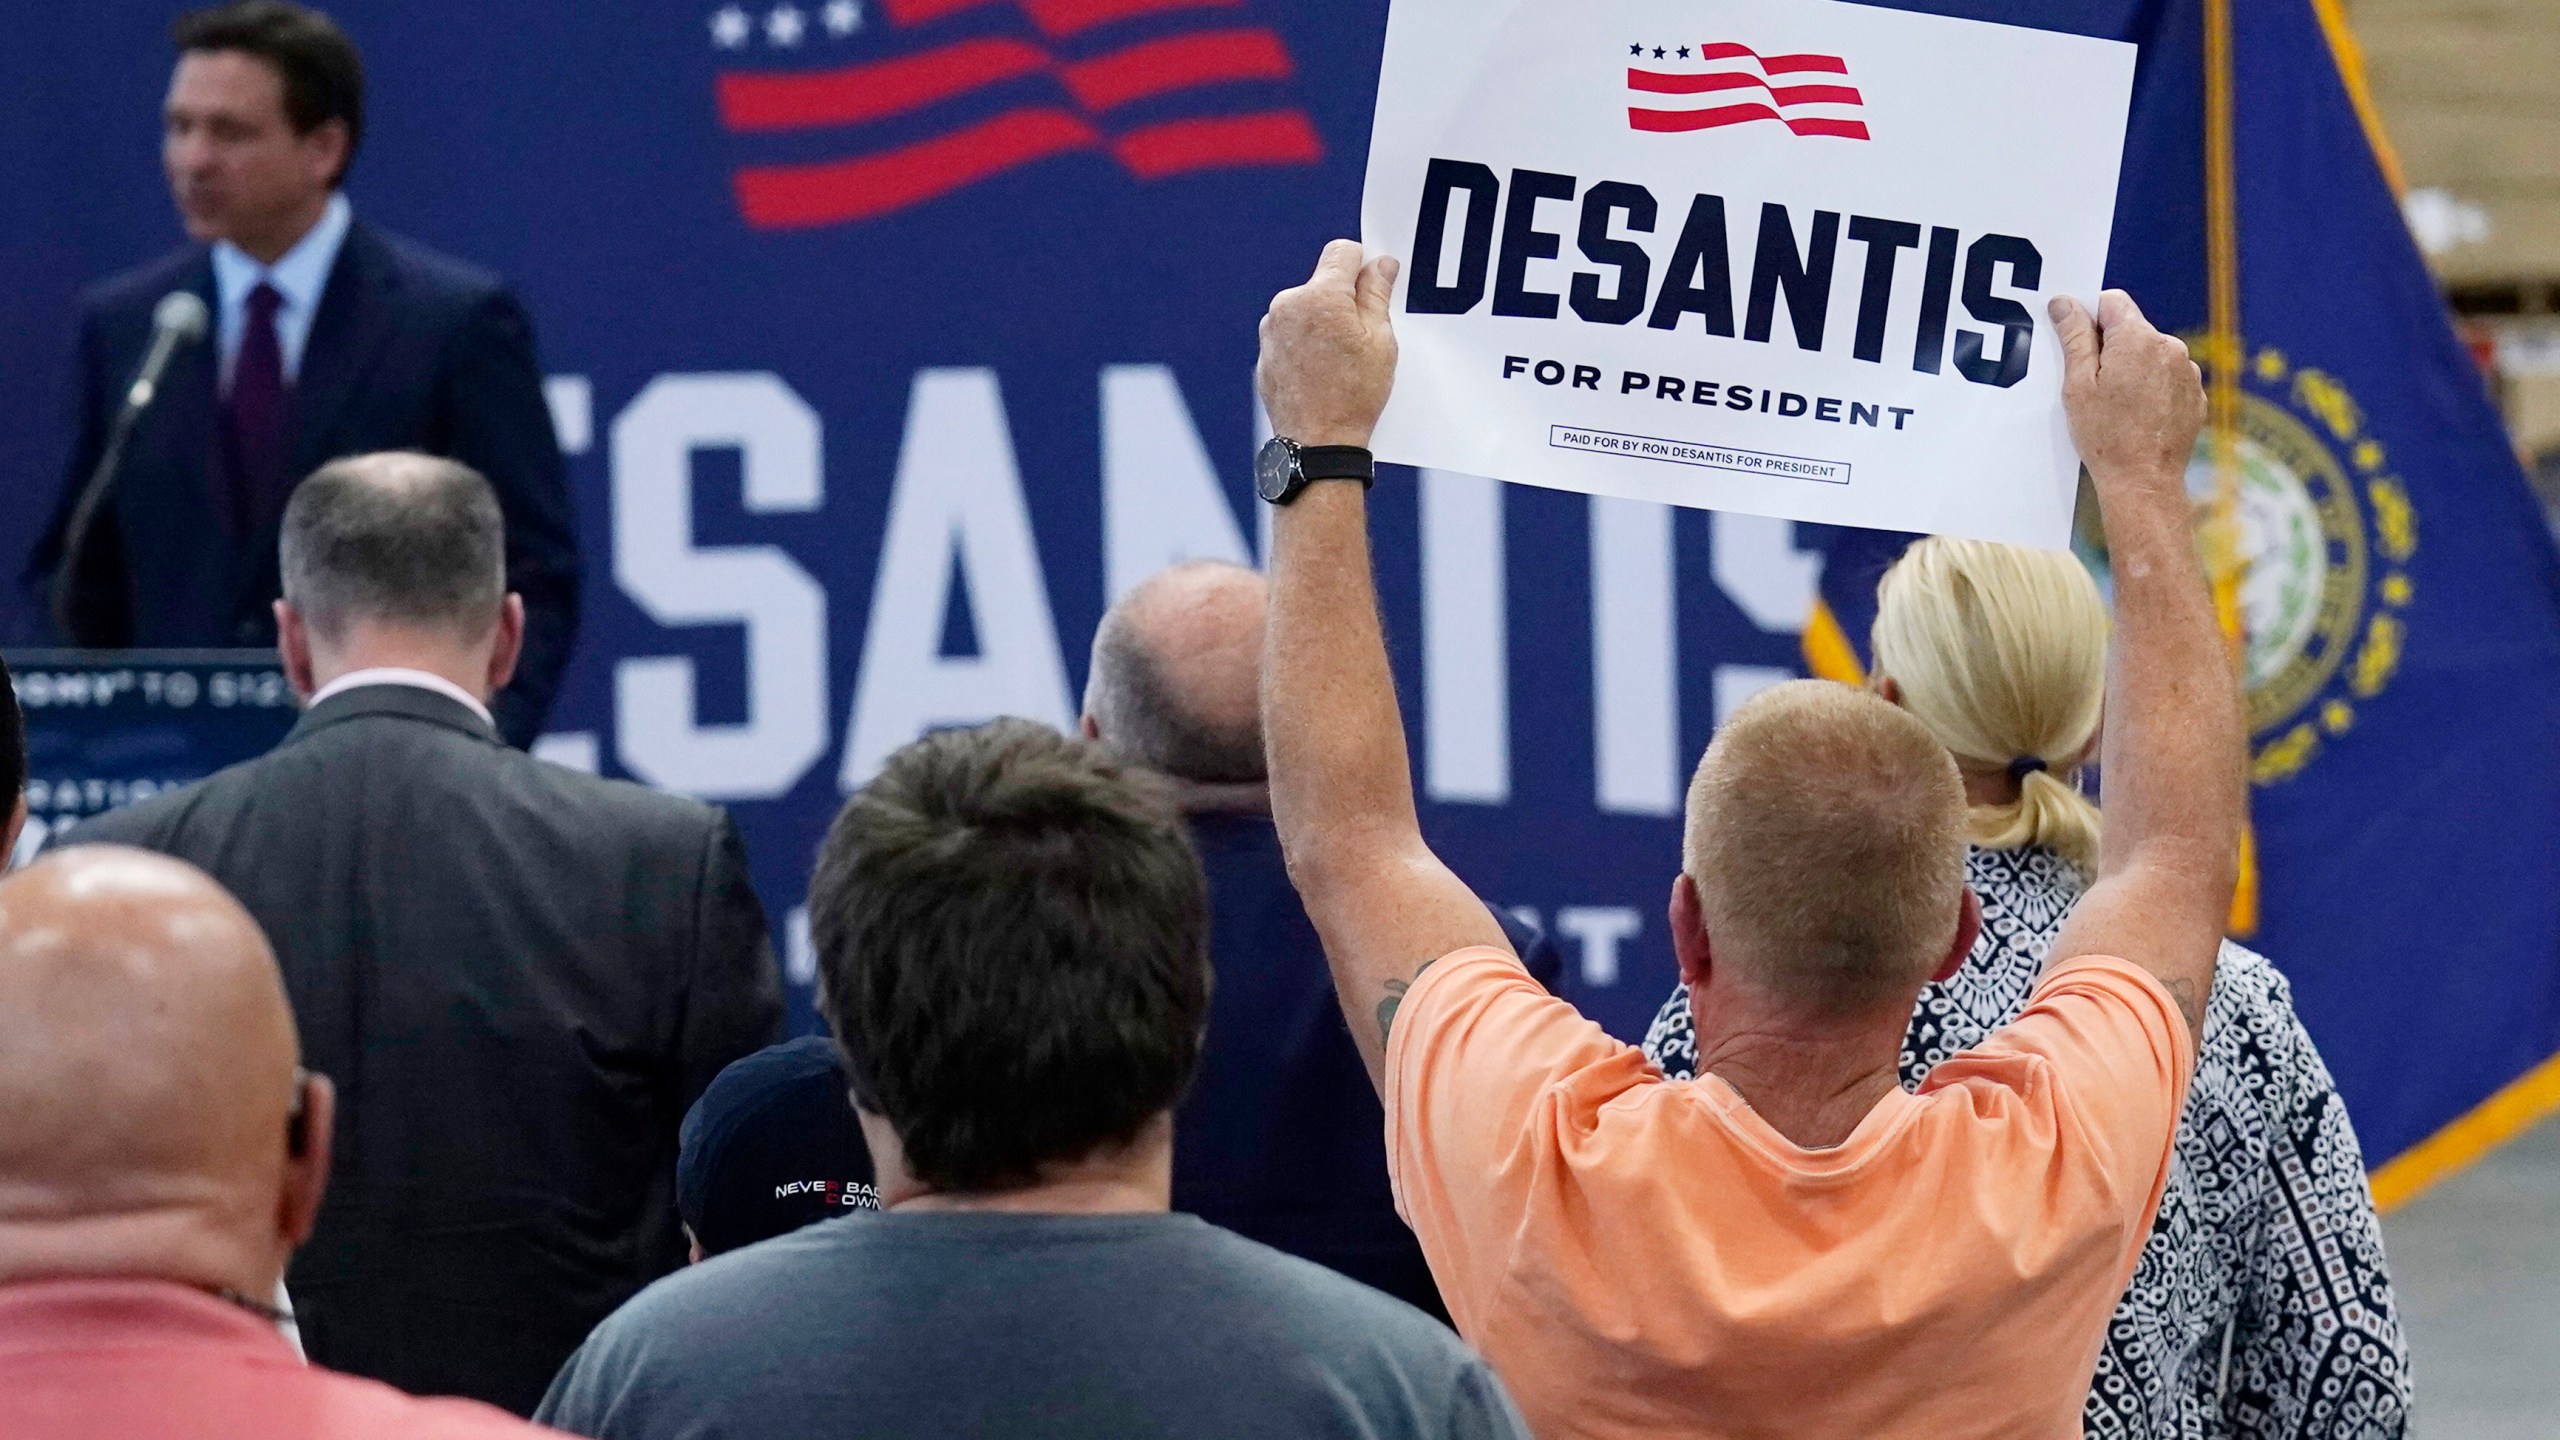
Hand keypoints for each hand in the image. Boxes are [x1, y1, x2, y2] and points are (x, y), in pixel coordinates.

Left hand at [1257, 240, 1400, 448]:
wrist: (1318, 444)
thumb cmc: (1354, 395)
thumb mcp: (1379, 341)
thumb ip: (1377, 294)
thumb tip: (1381, 264)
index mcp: (1319, 296)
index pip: (1342, 251)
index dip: (1363, 265)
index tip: (1373, 287)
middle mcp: (1287, 306)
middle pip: (1322, 282)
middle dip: (1343, 300)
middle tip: (1361, 336)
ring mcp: (1271, 331)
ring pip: (1305, 308)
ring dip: (1323, 322)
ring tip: (1340, 360)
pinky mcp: (1265, 354)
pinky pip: (1290, 334)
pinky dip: (1306, 344)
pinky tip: (1321, 372)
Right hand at [2049, 291, 2205, 491]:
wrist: (2143, 480)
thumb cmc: (2106, 436)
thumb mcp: (2078, 384)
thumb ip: (2074, 337)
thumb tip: (2065, 303)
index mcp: (2138, 339)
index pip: (2111, 301)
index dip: (2089, 317)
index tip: (2077, 343)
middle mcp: (2170, 347)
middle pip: (2131, 329)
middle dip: (2110, 347)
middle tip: (2092, 384)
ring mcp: (2187, 371)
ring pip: (2150, 353)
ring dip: (2132, 367)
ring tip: (2117, 404)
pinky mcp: (2195, 393)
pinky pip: (2167, 376)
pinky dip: (2151, 387)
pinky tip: (2137, 414)